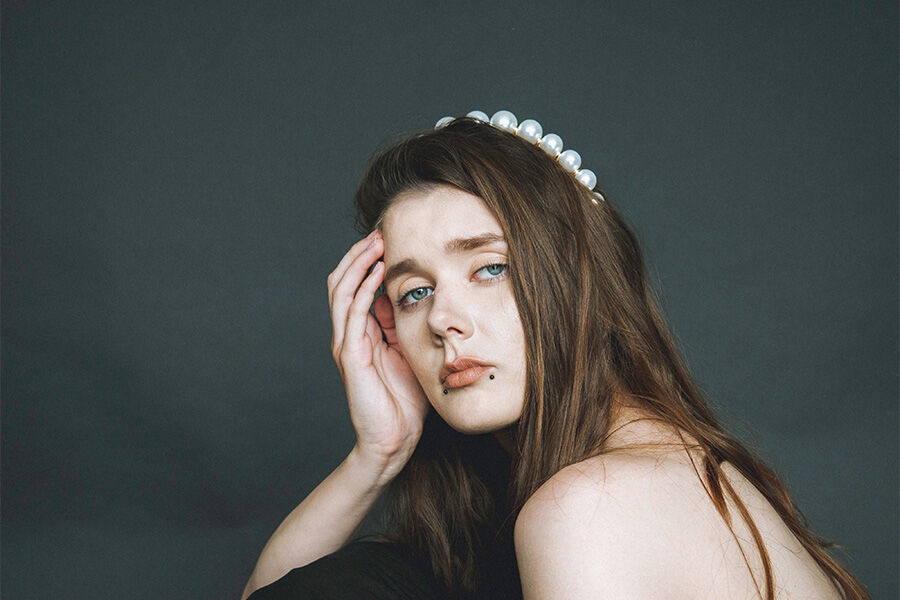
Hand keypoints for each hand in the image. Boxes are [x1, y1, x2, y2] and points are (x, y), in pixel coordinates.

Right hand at [327, 229, 428, 472]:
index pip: (356, 285)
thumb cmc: (405, 402)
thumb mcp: (409, 353)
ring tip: (376, 242)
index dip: (367, 260)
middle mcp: (349, 335)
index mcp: (362, 333)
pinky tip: (377, 272)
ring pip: (341, 291)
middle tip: (380, 232)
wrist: (393, 441)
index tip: (389, 238)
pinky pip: (352, 314)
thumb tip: (409, 296)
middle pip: (342, 281)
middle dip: (359, 254)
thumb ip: (404, 326)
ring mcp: (346, 344)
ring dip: (358, 263)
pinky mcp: (350, 357)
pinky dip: (363, 289)